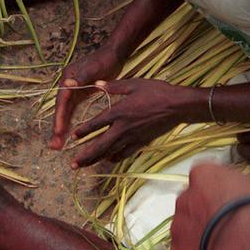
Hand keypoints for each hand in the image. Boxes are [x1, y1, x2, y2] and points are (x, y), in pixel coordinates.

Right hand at [50, 44, 127, 150]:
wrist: (113, 54)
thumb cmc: (104, 60)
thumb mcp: (93, 68)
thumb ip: (81, 77)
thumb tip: (67, 83)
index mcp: (68, 78)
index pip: (61, 101)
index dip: (59, 117)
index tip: (58, 132)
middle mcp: (67, 85)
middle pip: (60, 109)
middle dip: (57, 127)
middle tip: (54, 146)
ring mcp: (72, 90)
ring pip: (65, 112)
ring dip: (61, 128)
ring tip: (57, 145)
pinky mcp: (80, 94)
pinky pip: (72, 111)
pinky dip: (69, 122)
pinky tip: (67, 135)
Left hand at [67, 78, 187, 167]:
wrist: (177, 106)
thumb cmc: (157, 91)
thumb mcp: (134, 84)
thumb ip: (114, 86)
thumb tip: (97, 84)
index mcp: (119, 111)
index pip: (96, 123)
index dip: (83, 131)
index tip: (73, 137)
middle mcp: (123, 127)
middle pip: (100, 144)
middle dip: (85, 155)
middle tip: (73, 164)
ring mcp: (132, 137)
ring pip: (110, 152)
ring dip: (96, 160)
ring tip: (84, 166)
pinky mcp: (141, 142)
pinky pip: (125, 153)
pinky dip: (115, 158)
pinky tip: (108, 160)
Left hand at [169, 164, 249, 249]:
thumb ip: (240, 184)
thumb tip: (242, 190)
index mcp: (203, 175)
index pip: (203, 177)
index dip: (216, 191)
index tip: (226, 200)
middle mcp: (184, 197)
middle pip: (190, 204)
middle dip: (203, 213)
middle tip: (223, 226)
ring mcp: (178, 226)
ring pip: (185, 230)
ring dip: (198, 236)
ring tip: (221, 247)